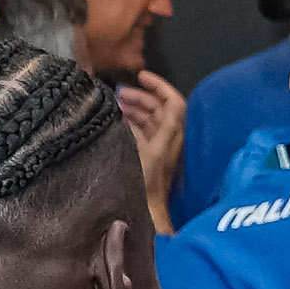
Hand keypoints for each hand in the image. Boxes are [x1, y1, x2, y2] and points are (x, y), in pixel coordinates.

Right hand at [115, 69, 186, 225]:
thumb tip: (164, 102)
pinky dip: (130, 124)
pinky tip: (117, 121)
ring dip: (134, 109)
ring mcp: (158, 148)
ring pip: (149, 120)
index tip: (141, 76)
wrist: (145, 212)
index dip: (159, 85)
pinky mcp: (148, 157)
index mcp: (172, 135)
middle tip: (121, 92)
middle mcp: (168, 139)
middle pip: (158, 108)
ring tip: (116, 104)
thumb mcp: (153, 151)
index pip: (172, 101)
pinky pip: (141, 133)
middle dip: (141, 96)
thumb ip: (160, 126)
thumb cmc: (148, 185)